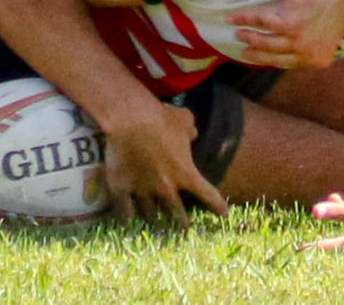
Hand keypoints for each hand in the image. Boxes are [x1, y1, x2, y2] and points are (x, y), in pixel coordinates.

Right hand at [101, 103, 229, 225]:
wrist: (129, 120)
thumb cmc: (160, 117)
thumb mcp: (183, 119)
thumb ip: (190, 130)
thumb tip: (193, 133)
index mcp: (186, 174)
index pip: (209, 196)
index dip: (217, 206)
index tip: (222, 213)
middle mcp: (166, 189)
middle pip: (177, 214)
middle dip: (182, 222)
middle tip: (184, 226)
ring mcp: (143, 191)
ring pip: (150, 214)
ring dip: (153, 217)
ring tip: (153, 220)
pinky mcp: (121, 189)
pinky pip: (125, 211)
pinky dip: (127, 214)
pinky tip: (127, 217)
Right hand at [227, 0, 343, 68]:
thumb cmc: (338, 3)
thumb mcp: (329, 33)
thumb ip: (314, 44)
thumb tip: (297, 46)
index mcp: (320, 58)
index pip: (290, 64)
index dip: (272, 60)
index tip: (260, 57)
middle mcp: (308, 54)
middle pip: (274, 57)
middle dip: (256, 55)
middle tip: (244, 53)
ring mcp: (298, 41)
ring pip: (265, 43)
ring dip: (248, 38)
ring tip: (237, 34)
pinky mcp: (288, 24)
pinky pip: (261, 23)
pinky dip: (244, 19)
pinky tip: (233, 18)